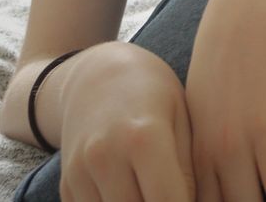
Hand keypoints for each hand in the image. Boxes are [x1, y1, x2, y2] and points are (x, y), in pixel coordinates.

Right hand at [58, 42, 193, 201]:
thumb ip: (189, 172)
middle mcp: (105, 156)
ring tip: (154, 189)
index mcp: (144, 137)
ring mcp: (80, 172)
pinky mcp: (67, 184)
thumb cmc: (156, 97)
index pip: (168, 201)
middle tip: (175, 191)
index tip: (198, 199)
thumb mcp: (183, 121)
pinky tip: (133, 190)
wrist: (98, 76)